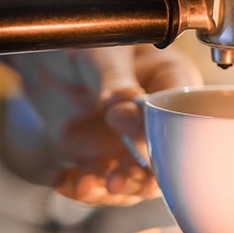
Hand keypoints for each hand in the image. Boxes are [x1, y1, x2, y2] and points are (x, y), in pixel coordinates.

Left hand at [10, 43, 202, 205]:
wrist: (50, 57)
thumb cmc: (90, 42)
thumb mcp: (102, 52)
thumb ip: (115, 79)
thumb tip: (127, 102)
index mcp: (172, 86)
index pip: (183, 115)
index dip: (163, 130)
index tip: (124, 121)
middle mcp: (156, 124)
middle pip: (166, 164)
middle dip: (141, 179)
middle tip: (117, 180)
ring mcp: (130, 147)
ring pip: (132, 183)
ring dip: (109, 190)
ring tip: (85, 185)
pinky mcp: (101, 161)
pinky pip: (96, 184)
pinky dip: (78, 187)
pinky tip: (62, 181)